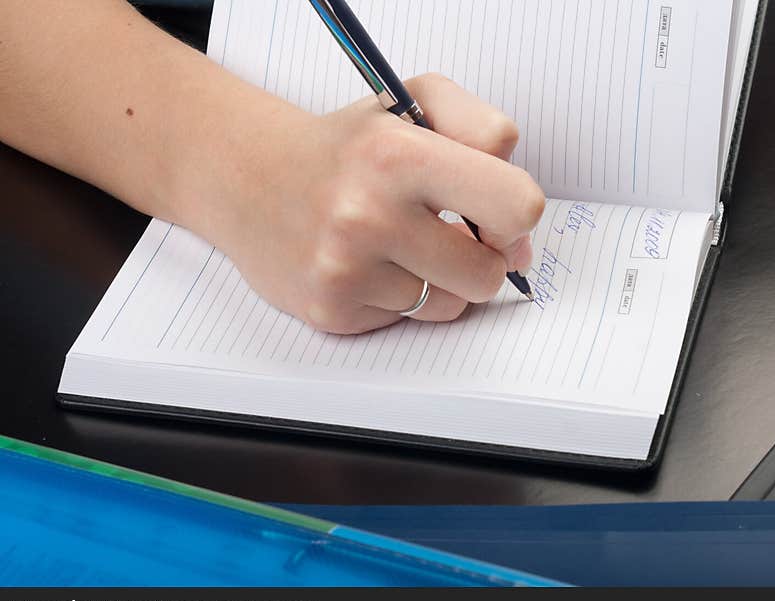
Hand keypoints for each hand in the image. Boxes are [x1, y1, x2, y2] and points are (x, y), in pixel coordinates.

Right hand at [203, 73, 544, 334]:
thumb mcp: (417, 100)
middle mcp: (366, 215)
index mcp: (397, 154)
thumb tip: (520, 229)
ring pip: (452, 304)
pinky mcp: (330, 310)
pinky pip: (409, 320)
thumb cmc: (346, 145)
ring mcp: (344, 270)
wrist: (248, 175)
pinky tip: (369, 265)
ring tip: (401, 245)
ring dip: (440, 279)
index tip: (493, 212)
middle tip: (452, 232)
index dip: (517, 215)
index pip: (517, 206)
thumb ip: (485, 133)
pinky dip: (400, 296)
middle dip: (483, 257)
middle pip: (489, 273)